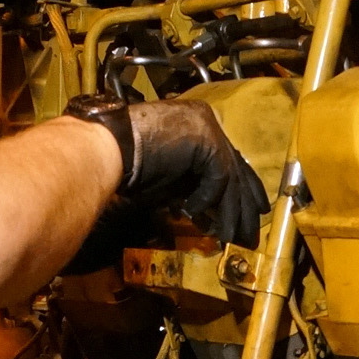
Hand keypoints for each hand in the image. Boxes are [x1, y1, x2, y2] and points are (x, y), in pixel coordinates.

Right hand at [65, 97, 266, 252]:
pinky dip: (206, 199)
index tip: (249, 212)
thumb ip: (192, 187)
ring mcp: (208, 127)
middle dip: (244, 204)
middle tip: (250, 232)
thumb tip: (211, 214)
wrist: (108, 148)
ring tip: (228, 237)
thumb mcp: (170, 178)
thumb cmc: (129, 164)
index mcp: (198, 123)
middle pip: (236, 168)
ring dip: (229, 212)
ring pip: (231, 177)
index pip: (229, 158)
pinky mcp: (206, 140)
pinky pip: (219, 177)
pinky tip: (188, 212)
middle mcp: (207, 120)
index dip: (241, 188)